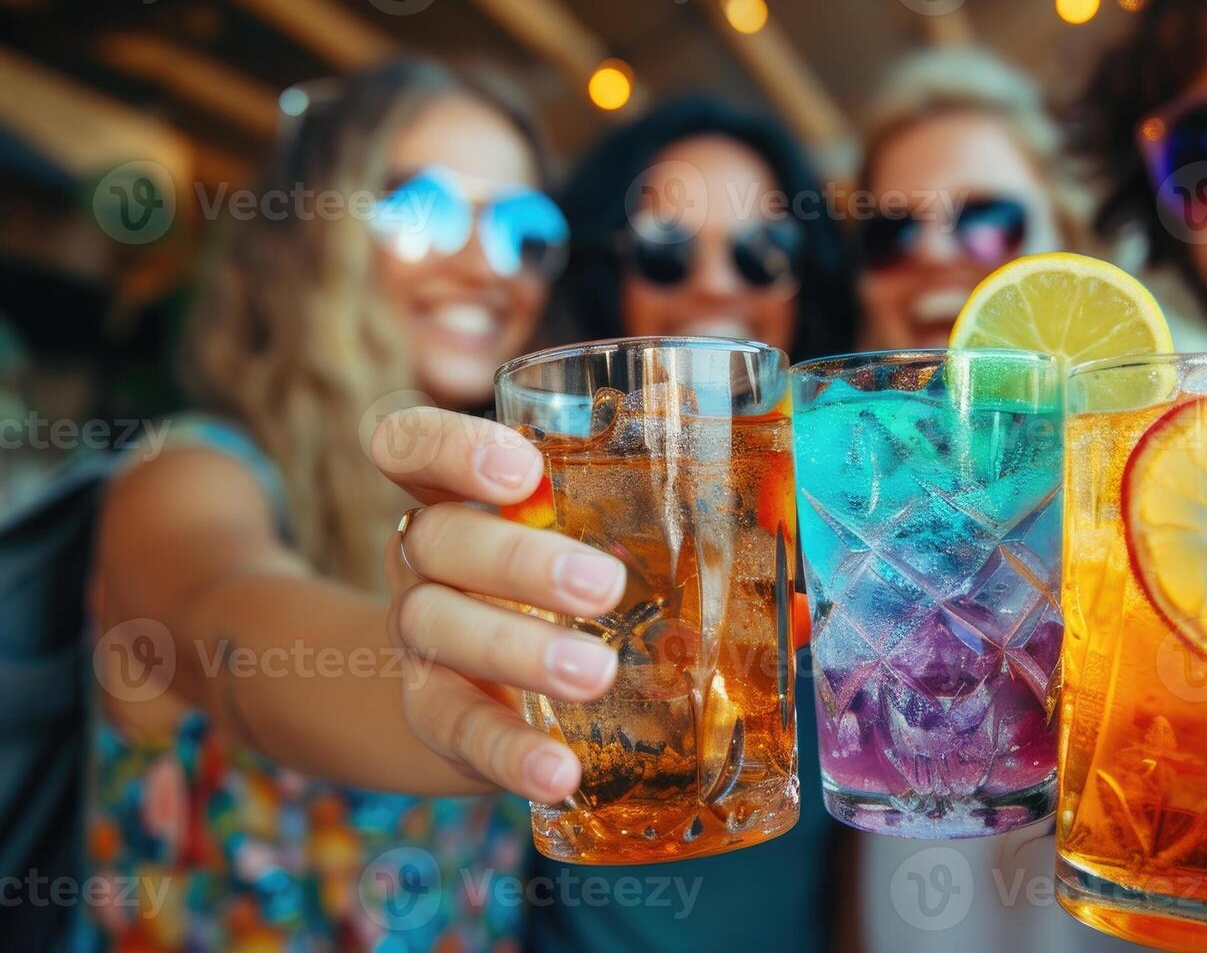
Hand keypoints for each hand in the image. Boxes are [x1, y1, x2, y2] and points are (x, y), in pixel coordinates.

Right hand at [370, 407, 625, 803]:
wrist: (475, 688)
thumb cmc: (556, 585)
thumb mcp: (591, 538)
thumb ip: (660, 521)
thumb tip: (782, 557)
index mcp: (457, 493)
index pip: (412, 445)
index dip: (450, 448)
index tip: (521, 470)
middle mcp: (424, 556)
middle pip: (439, 538)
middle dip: (518, 560)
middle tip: (603, 587)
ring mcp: (420, 633)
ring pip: (439, 627)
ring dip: (519, 651)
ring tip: (595, 674)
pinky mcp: (432, 712)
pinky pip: (457, 729)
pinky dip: (508, 752)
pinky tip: (557, 772)